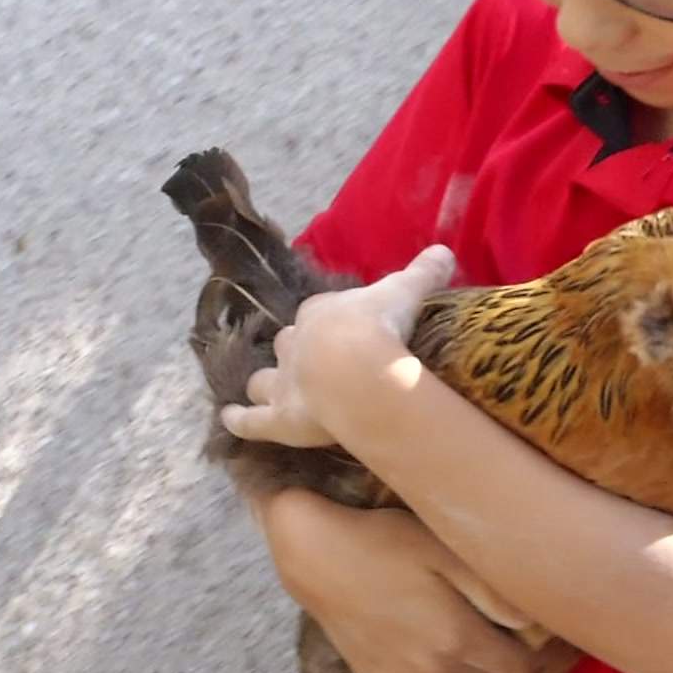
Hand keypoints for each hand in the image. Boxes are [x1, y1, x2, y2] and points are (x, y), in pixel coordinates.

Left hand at [221, 245, 455, 447]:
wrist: (358, 368)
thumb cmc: (380, 324)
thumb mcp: (406, 290)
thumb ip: (423, 272)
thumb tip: (445, 251)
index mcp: (320, 312)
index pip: (319, 314)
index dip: (331, 323)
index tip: (348, 330)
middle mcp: (295, 344)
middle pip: (290, 344)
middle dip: (299, 352)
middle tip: (317, 363)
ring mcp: (283, 381)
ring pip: (264, 380)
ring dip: (266, 382)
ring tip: (269, 389)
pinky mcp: (279, 418)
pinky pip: (251, 421)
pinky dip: (239, 420)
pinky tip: (228, 420)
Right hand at [255, 488, 538, 672]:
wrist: (314, 554)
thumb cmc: (381, 540)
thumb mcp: (442, 549)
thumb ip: (492, 588)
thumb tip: (536, 622)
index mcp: (454, 639)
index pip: (522, 671)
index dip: (553, 660)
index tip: (570, 641)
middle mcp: (431, 670)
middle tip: (559, 653)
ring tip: (520, 660)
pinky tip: (470, 662)